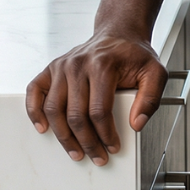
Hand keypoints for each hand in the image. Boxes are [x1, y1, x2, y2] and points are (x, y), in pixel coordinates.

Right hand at [25, 33, 167, 164]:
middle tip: (96, 156)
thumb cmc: (134, 54)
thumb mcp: (155, 72)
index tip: (112, 147)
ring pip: (55, 110)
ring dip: (64, 136)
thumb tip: (137, 124)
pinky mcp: (52, 68)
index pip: (100, 110)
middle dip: (87, 142)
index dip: (106, 135)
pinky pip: (35, 92)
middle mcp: (79, 64)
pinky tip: (43, 127)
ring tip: (75, 151)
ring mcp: (63, 65)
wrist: (120, 33)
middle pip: (76, 115)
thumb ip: (151, 98)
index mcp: (104, 65)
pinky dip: (34, 112)